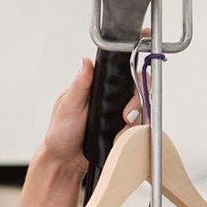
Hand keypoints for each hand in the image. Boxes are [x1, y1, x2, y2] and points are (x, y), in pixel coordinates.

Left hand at [40, 29, 148, 171]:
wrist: (65, 161)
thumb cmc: (60, 134)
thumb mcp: (67, 107)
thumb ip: (80, 85)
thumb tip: (86, 62)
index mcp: (95, 85)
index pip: (118, 67)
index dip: (134, 57)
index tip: (145, 45)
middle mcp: (109, 96)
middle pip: (138, 86)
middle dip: (137, 100)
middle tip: (125, 114)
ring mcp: (118, 111)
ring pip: (141, 107)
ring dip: (134, 118)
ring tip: (120, 127)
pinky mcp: (123, 127)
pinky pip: (138, 126)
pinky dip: (131, 132)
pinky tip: (119, 138)